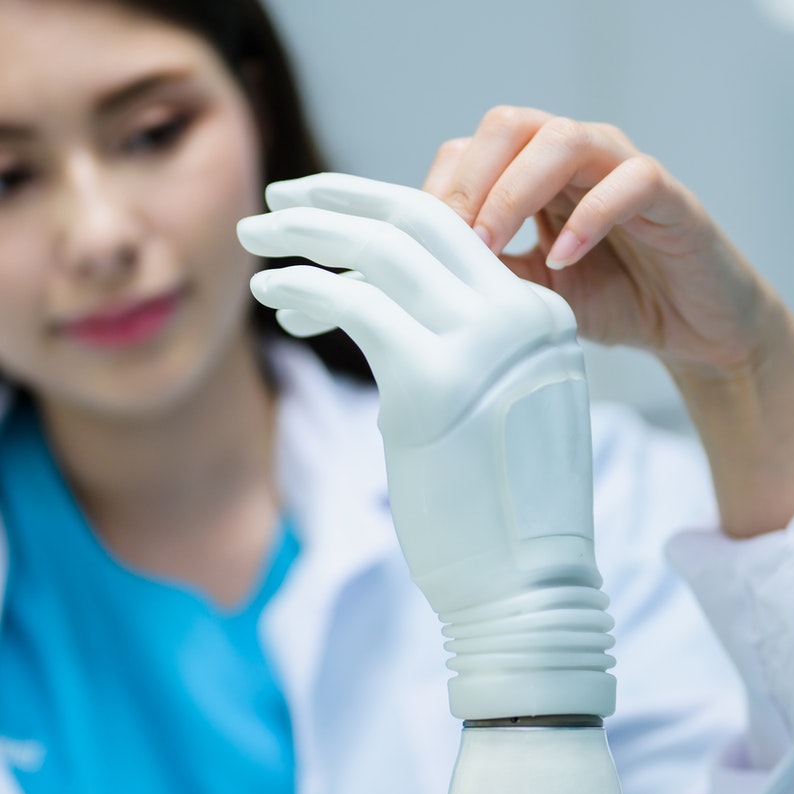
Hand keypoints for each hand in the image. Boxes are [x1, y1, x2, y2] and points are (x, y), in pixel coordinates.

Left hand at [239, 173, 616, 718]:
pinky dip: (300, 287)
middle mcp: (519, 314)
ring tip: (250, 236)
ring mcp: (480, 343)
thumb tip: (378, 313)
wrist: (528, 595)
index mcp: (542, 314)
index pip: (451, 228)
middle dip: (336, 198)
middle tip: (275, 197)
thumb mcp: (497, 406)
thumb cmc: (501, 519)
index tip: (318, 210)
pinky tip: (268, 293)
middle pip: (416, 217)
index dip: (375, 210)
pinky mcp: (431, 380)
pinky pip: (350, 303)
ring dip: (303, 233)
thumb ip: (461, 349)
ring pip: (377, 248)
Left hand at [426, 107, 793, 536]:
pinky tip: (564, 257)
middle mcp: (576, 158)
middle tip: (452, 240)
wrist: (697, 331)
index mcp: (532, 174)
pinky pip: (631, 180)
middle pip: (508, 124)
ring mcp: (624, 169)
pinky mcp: (671, 196)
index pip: (470, 151)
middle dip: (470, 180)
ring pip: (563, 137)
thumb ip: (485, 276)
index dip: (439, 190)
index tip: (415, 247)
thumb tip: (414, 277)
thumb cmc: (614, 301)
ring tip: (494, 244)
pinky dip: (590, 215)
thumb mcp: (530, 296)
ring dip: (516, 189)